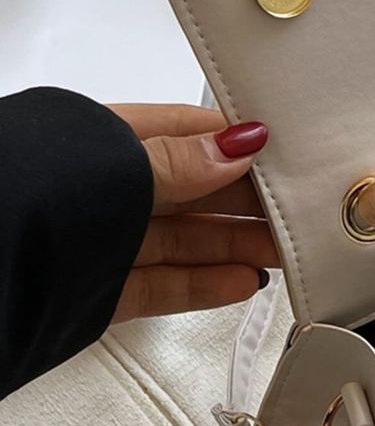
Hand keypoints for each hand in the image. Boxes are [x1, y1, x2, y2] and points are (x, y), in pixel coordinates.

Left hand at [107, 104, 278, 322]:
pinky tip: (243, 281)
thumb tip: (239, 145)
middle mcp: (107, 189)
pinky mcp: (101, 291)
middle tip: (297, 212)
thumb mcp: (116, 169)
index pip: (186, 134)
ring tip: (283, 253)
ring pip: (183, 241)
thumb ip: (180, 161)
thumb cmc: (26, 199)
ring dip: (235, 246)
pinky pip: (164, 285)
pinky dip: (205, 285)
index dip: (235, 145)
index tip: (285, 158)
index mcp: (105, 140)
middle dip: (246, 203)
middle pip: (192, 192)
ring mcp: (105, 241)